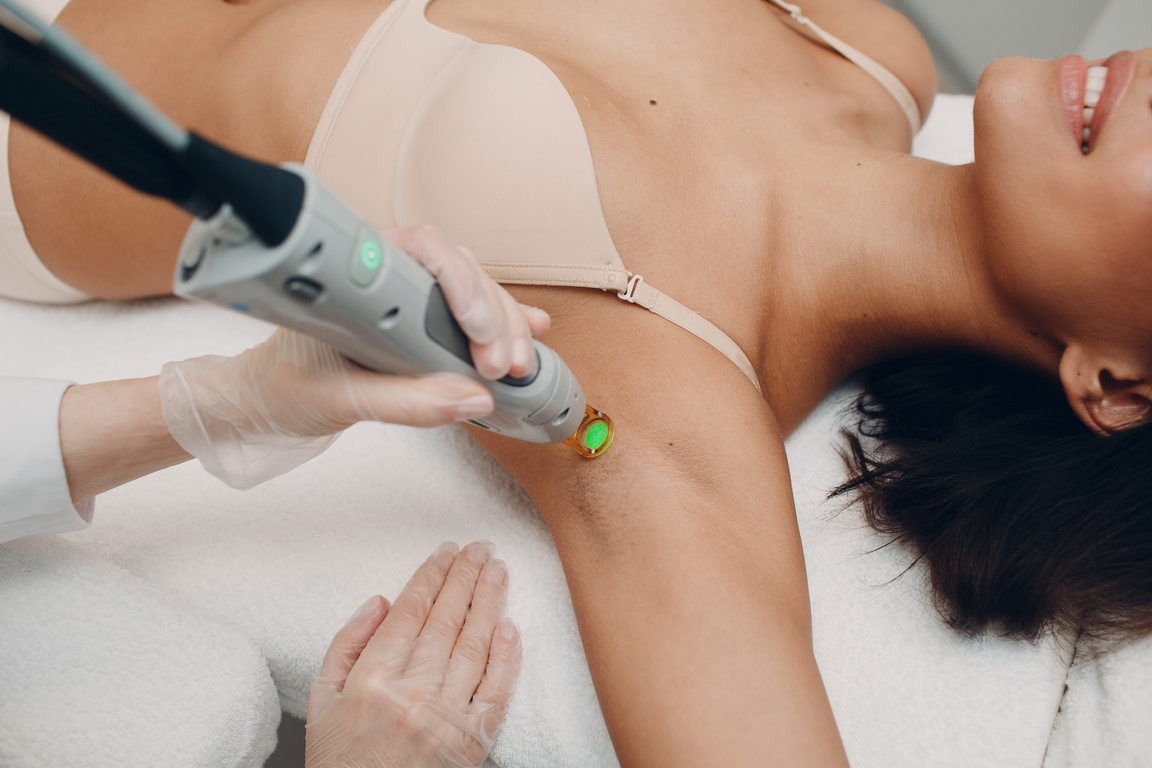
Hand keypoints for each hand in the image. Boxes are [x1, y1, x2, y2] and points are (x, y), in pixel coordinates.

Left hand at [158, 226, 549, 488]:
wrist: (261, 397)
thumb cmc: (285, 386)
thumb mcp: (341, 401)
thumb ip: (405, 402)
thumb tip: (474, 399)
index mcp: (359, 274)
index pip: (425, 250)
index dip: (463, 289)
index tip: (480, 336)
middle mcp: (386, 274)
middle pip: (460, 270)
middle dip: (494, 315)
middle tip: (504, 366)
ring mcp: (406, 296)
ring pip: (473, 289)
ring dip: (506, 324)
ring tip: (519, 365)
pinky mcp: (419, 320)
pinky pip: (469, 311)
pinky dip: (503, 322)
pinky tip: (533, 330)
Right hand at [306, 542, 521, 767]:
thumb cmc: (340, 762)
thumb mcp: (321, 702)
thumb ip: (346, 645)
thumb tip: (381, 602)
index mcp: (372, 679)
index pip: (411, 611)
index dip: (432, 575)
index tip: (446, 552)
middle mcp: (412, 692)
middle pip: (446, 619)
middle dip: (465, 577)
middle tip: (481, 548)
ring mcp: (446, 716)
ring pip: (474, 645)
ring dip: (489, 602)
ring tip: (498, 571)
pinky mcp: (473, 740)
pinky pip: (496, 690)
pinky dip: (506, 656)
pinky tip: (510, 626)